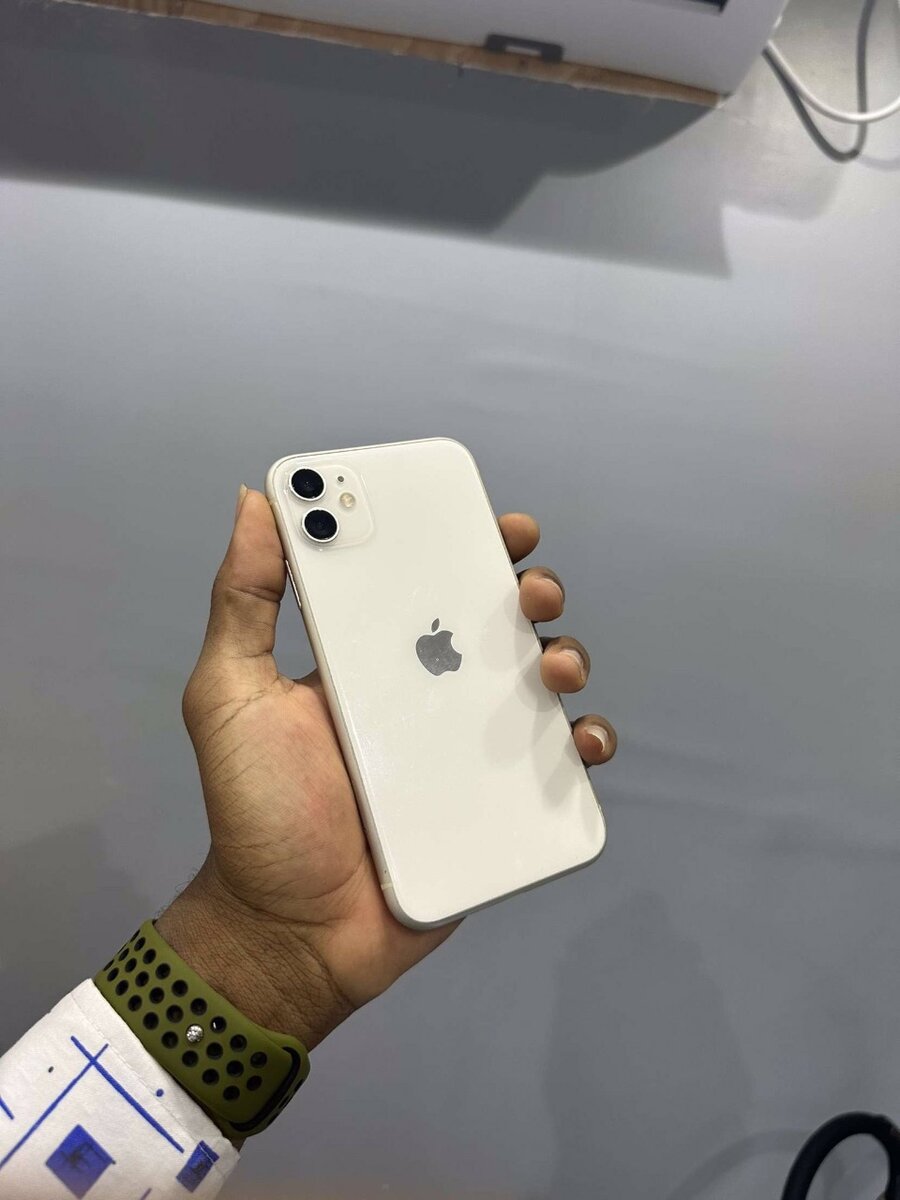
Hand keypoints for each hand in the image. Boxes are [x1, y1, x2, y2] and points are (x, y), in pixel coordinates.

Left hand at [157, 486, 616, 1051]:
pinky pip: (559, 767)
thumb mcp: (230, 696)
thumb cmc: (256, 811)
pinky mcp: (498, 805)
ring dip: (566, 655)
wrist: (290, 932)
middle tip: (527, 589)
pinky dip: (585, 743)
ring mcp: (468, 750)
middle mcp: (426, 694)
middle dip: (528, 590)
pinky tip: (581, 738)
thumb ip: (243, 602)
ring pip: (540, 685)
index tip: (490, 519)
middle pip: (497, 624)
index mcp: (371, 659)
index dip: (464, 542)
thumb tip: (255, 501)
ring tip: (555, 664)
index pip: (425, 582)